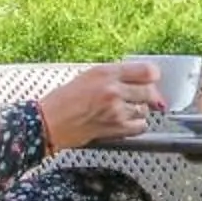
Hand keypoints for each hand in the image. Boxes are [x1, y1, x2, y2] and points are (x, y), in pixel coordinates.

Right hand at [38, 61, 164, 153]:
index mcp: (106, 73)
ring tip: (126, 109)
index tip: (152, 78)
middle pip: (150, 91)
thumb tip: (138, 78)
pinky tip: (126, 121)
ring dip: (140, 110)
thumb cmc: (63, 100)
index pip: (147, 70)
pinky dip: (137, 125)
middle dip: (149, 95)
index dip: (153, 75)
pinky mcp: (115, 129)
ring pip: (145, 110)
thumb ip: (114, 76)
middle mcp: (113, 90)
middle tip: (143, 96)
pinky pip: (140, 127)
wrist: (48, 122)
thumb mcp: (88, 76)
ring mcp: (115, 111)